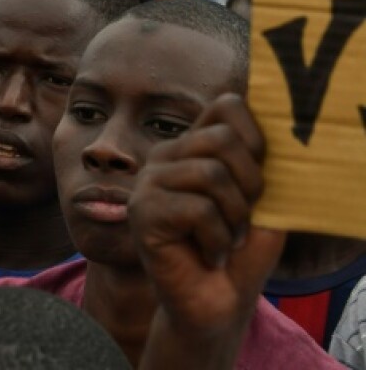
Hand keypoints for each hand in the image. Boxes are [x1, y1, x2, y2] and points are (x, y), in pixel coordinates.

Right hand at [131, 94, 284, 364]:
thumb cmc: (238, 251)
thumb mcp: (260, 201)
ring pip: (211, 174)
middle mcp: (165, 156)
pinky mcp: (141, 212)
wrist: (215, 304)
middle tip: (242, 220)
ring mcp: (147, 183)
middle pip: (222, 139)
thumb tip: (269, 131)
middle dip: (251, 185)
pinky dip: (217, 239)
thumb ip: (257, 162)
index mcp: (193, 146)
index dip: (256, 138)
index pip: (226, 106)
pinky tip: (208, 254)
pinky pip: (198, 210)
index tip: (259, 180)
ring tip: (226, 238)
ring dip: (234, 217)